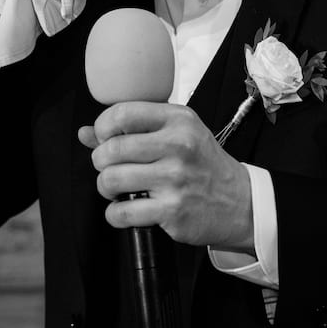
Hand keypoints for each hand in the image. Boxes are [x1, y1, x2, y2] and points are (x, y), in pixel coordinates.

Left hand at [78, 102, 253, 251]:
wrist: (241, 202)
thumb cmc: (203, 164)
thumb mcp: (177, 134)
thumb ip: (132, 129)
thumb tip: (85, 133)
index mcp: (178, 120)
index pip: (122, 113)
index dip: (103, 127)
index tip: (104, 138)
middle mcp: (178, 146)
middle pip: (111, 149)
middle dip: (100, 161)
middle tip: (109, 167)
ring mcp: (175, 180)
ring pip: (111, 180)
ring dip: (105, 187)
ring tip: (116, 188)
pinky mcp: (172, 211)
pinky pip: (121, 212)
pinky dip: (114, 214)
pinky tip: (124, 209)